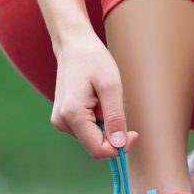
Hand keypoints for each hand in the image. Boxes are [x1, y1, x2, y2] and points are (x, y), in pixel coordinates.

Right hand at [50, 30, 139, 158]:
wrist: (73, 44)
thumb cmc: (92, 59)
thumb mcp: (111, 86)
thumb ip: (115, 118)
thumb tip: (119, 145)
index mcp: (72, 114)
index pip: (98, 149)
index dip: (119, 146)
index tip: (134, 132)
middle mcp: (62, 121)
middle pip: (95, 145)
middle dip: (111, 133)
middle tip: (117, 107)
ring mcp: (60, 120)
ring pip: (91, 138)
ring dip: (104, 124)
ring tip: (102, 99)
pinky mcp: (63, 117)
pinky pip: (86, 129)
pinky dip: (97, 119)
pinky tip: (95, 100)